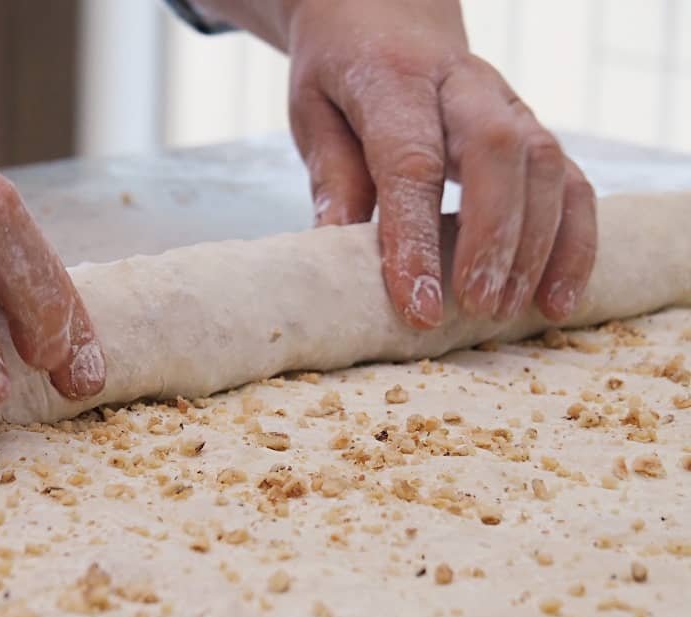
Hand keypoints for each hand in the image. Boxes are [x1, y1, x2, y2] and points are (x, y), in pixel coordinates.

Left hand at [196, 0, 596, 326]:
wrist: (388, 16)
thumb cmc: (344, 73)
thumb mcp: (315, 112)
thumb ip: (332, 174)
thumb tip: (336, 246)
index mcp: (395, 79)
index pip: (411, 161)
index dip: (416, 238)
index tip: (417, 303)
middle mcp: (464, 84)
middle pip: (497, 154)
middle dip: (492, 239)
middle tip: (475, 307)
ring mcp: (509, 103)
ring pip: (546, 165)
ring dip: (536, 248)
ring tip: (510, 314)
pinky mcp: (534, 130)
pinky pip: (572, 181)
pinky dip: (573, 241)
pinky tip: (556, 297)